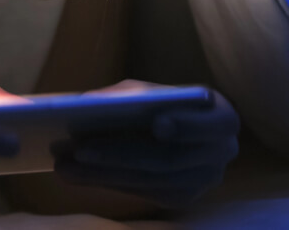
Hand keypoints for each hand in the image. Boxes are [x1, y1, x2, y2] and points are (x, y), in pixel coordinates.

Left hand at [51, 82, 238, 208]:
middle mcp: (222, 154)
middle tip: (79, 150)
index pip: (211, 125)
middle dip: (120, 155)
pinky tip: (79, 175)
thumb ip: (127, 95)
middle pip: (168, 160)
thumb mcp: (149, 90)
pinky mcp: (183, 197)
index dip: (186, 126)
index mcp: (223, 117)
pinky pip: (143, 192)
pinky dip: (108, 182)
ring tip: (65, 166)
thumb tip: (85, 105)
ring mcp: (204, 181)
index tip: (157, 125)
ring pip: (150, 182)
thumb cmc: (162, 101)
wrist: (183, 128)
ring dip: (103, 175)